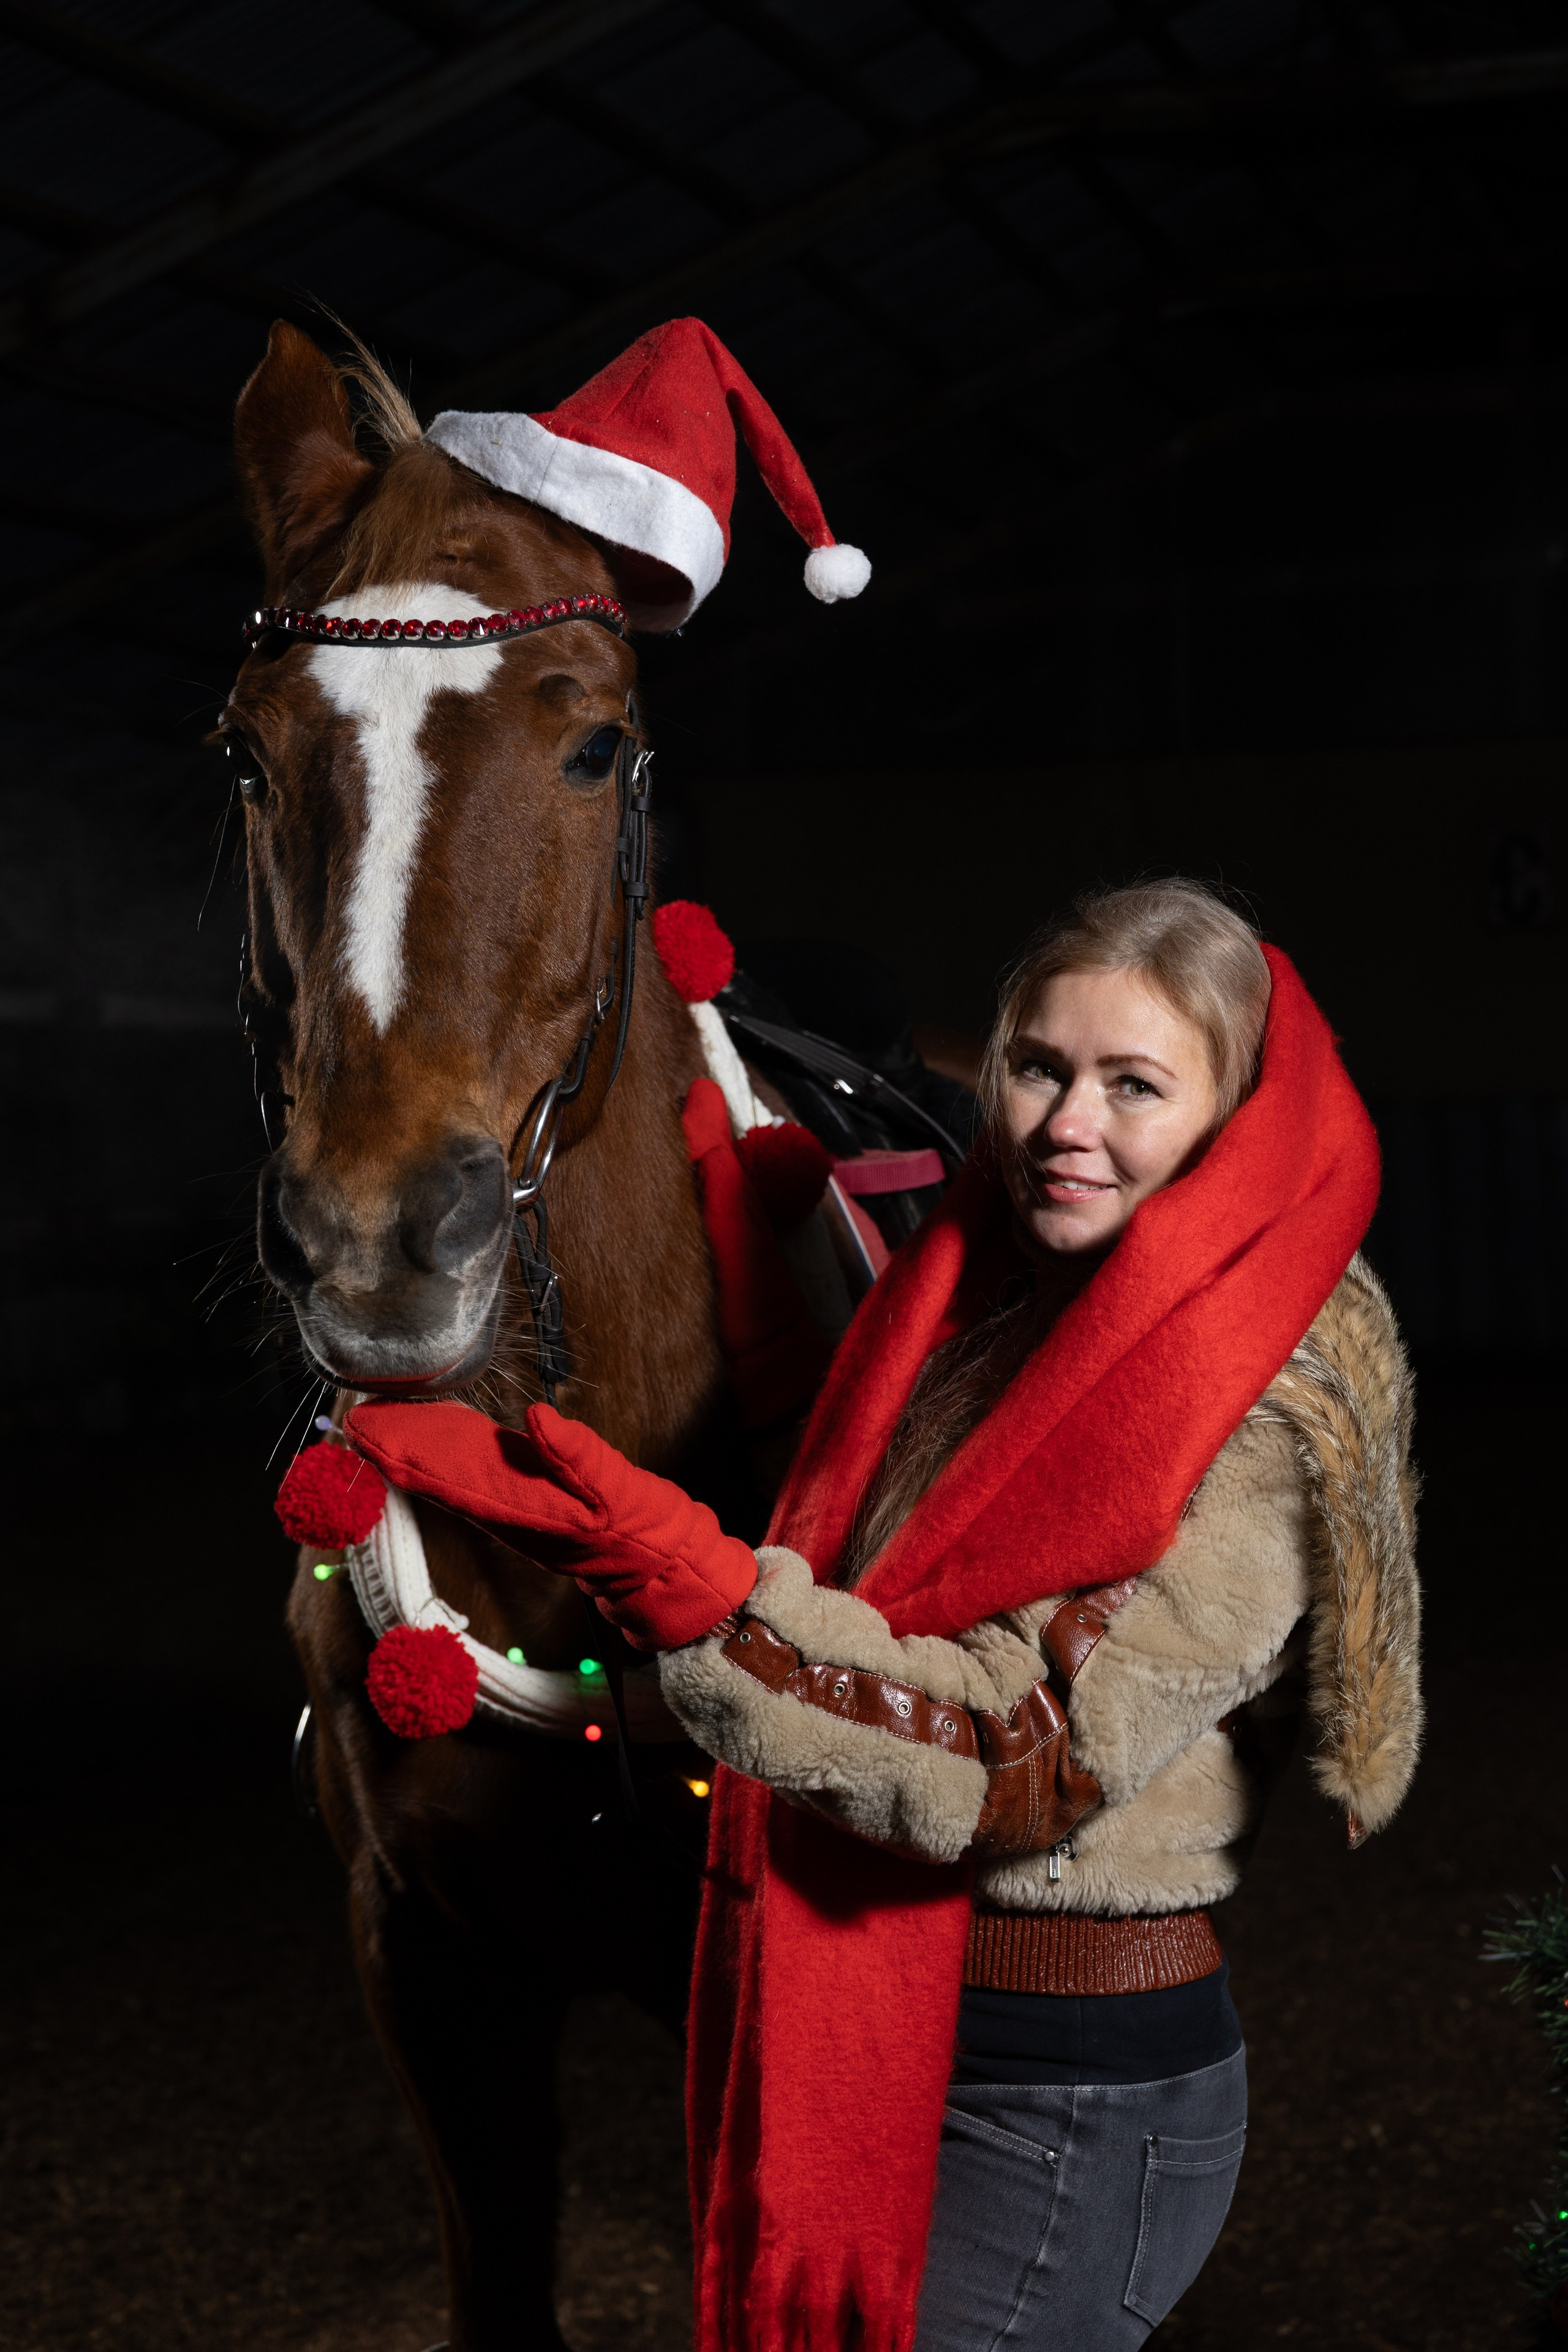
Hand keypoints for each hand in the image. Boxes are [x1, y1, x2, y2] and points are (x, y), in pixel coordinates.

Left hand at [345, 1399, 756, 1650]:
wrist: (666, 1570)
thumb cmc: (646, 1531)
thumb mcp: (620, 1491)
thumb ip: (579, 1454)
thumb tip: (538, 1416)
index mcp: (521, 1506)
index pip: (446, 1474)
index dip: (402, 1451)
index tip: (363, 1431)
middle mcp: (508, 1510)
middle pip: (439, 1474)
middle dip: (395, 1449)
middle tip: (353, 1422)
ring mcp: (518, 1510)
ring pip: (454, 1475)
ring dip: (416, 1452)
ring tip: (381, 1426)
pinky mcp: (532, 1506)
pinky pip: (479, 1476)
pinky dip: (451, 1455)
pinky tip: (439, 1437)